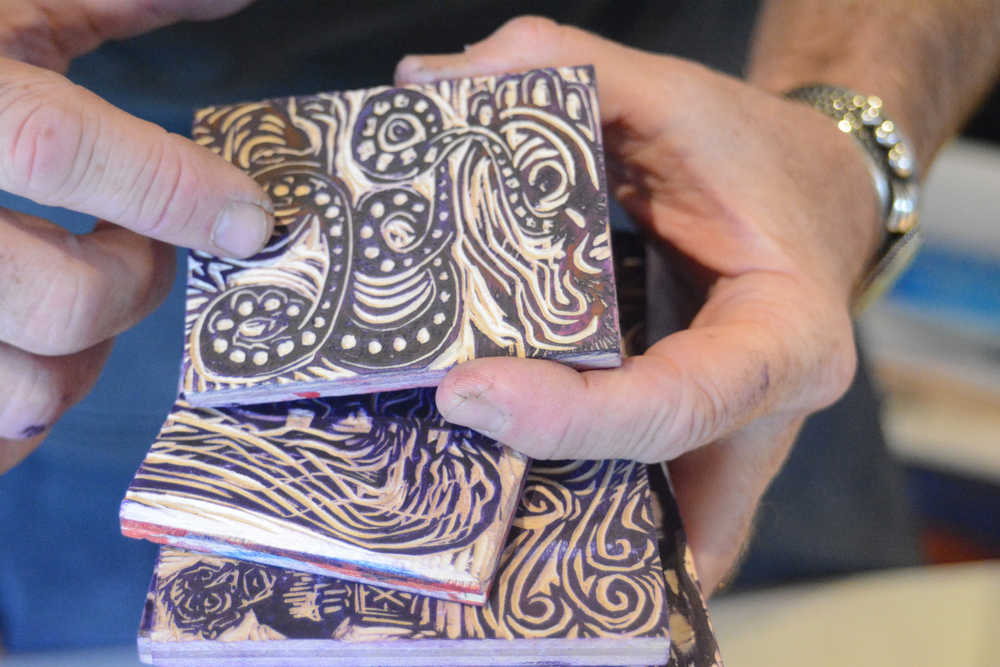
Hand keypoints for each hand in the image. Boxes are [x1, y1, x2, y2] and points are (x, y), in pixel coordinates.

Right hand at [0, 0, 271, 472]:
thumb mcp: (14, 5)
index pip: (54, 148)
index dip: (176, 194)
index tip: (254, 222)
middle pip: (59, 299)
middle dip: (136, 285)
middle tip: (140, 250)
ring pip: (22, 394)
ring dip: (83, 360)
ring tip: (72, 299)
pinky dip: (33, 407)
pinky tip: (29, 347)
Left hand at [397, 17, 882, 592]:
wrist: (816, 194)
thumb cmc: (754, 152)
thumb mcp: (670, 93)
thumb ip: (563, 68)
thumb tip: (428, 84)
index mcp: (789, 334)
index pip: (682, 401)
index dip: (574, 417)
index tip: (466, 393)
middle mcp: (773, 407)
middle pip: (677, 496)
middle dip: (571, 513)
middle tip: (448, 487)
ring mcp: (741, 438)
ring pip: (676, 528)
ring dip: (584, 536)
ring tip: (467, 516)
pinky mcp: (705, 440)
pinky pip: (658, 503)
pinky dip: (594, 511)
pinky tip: (509, 495)